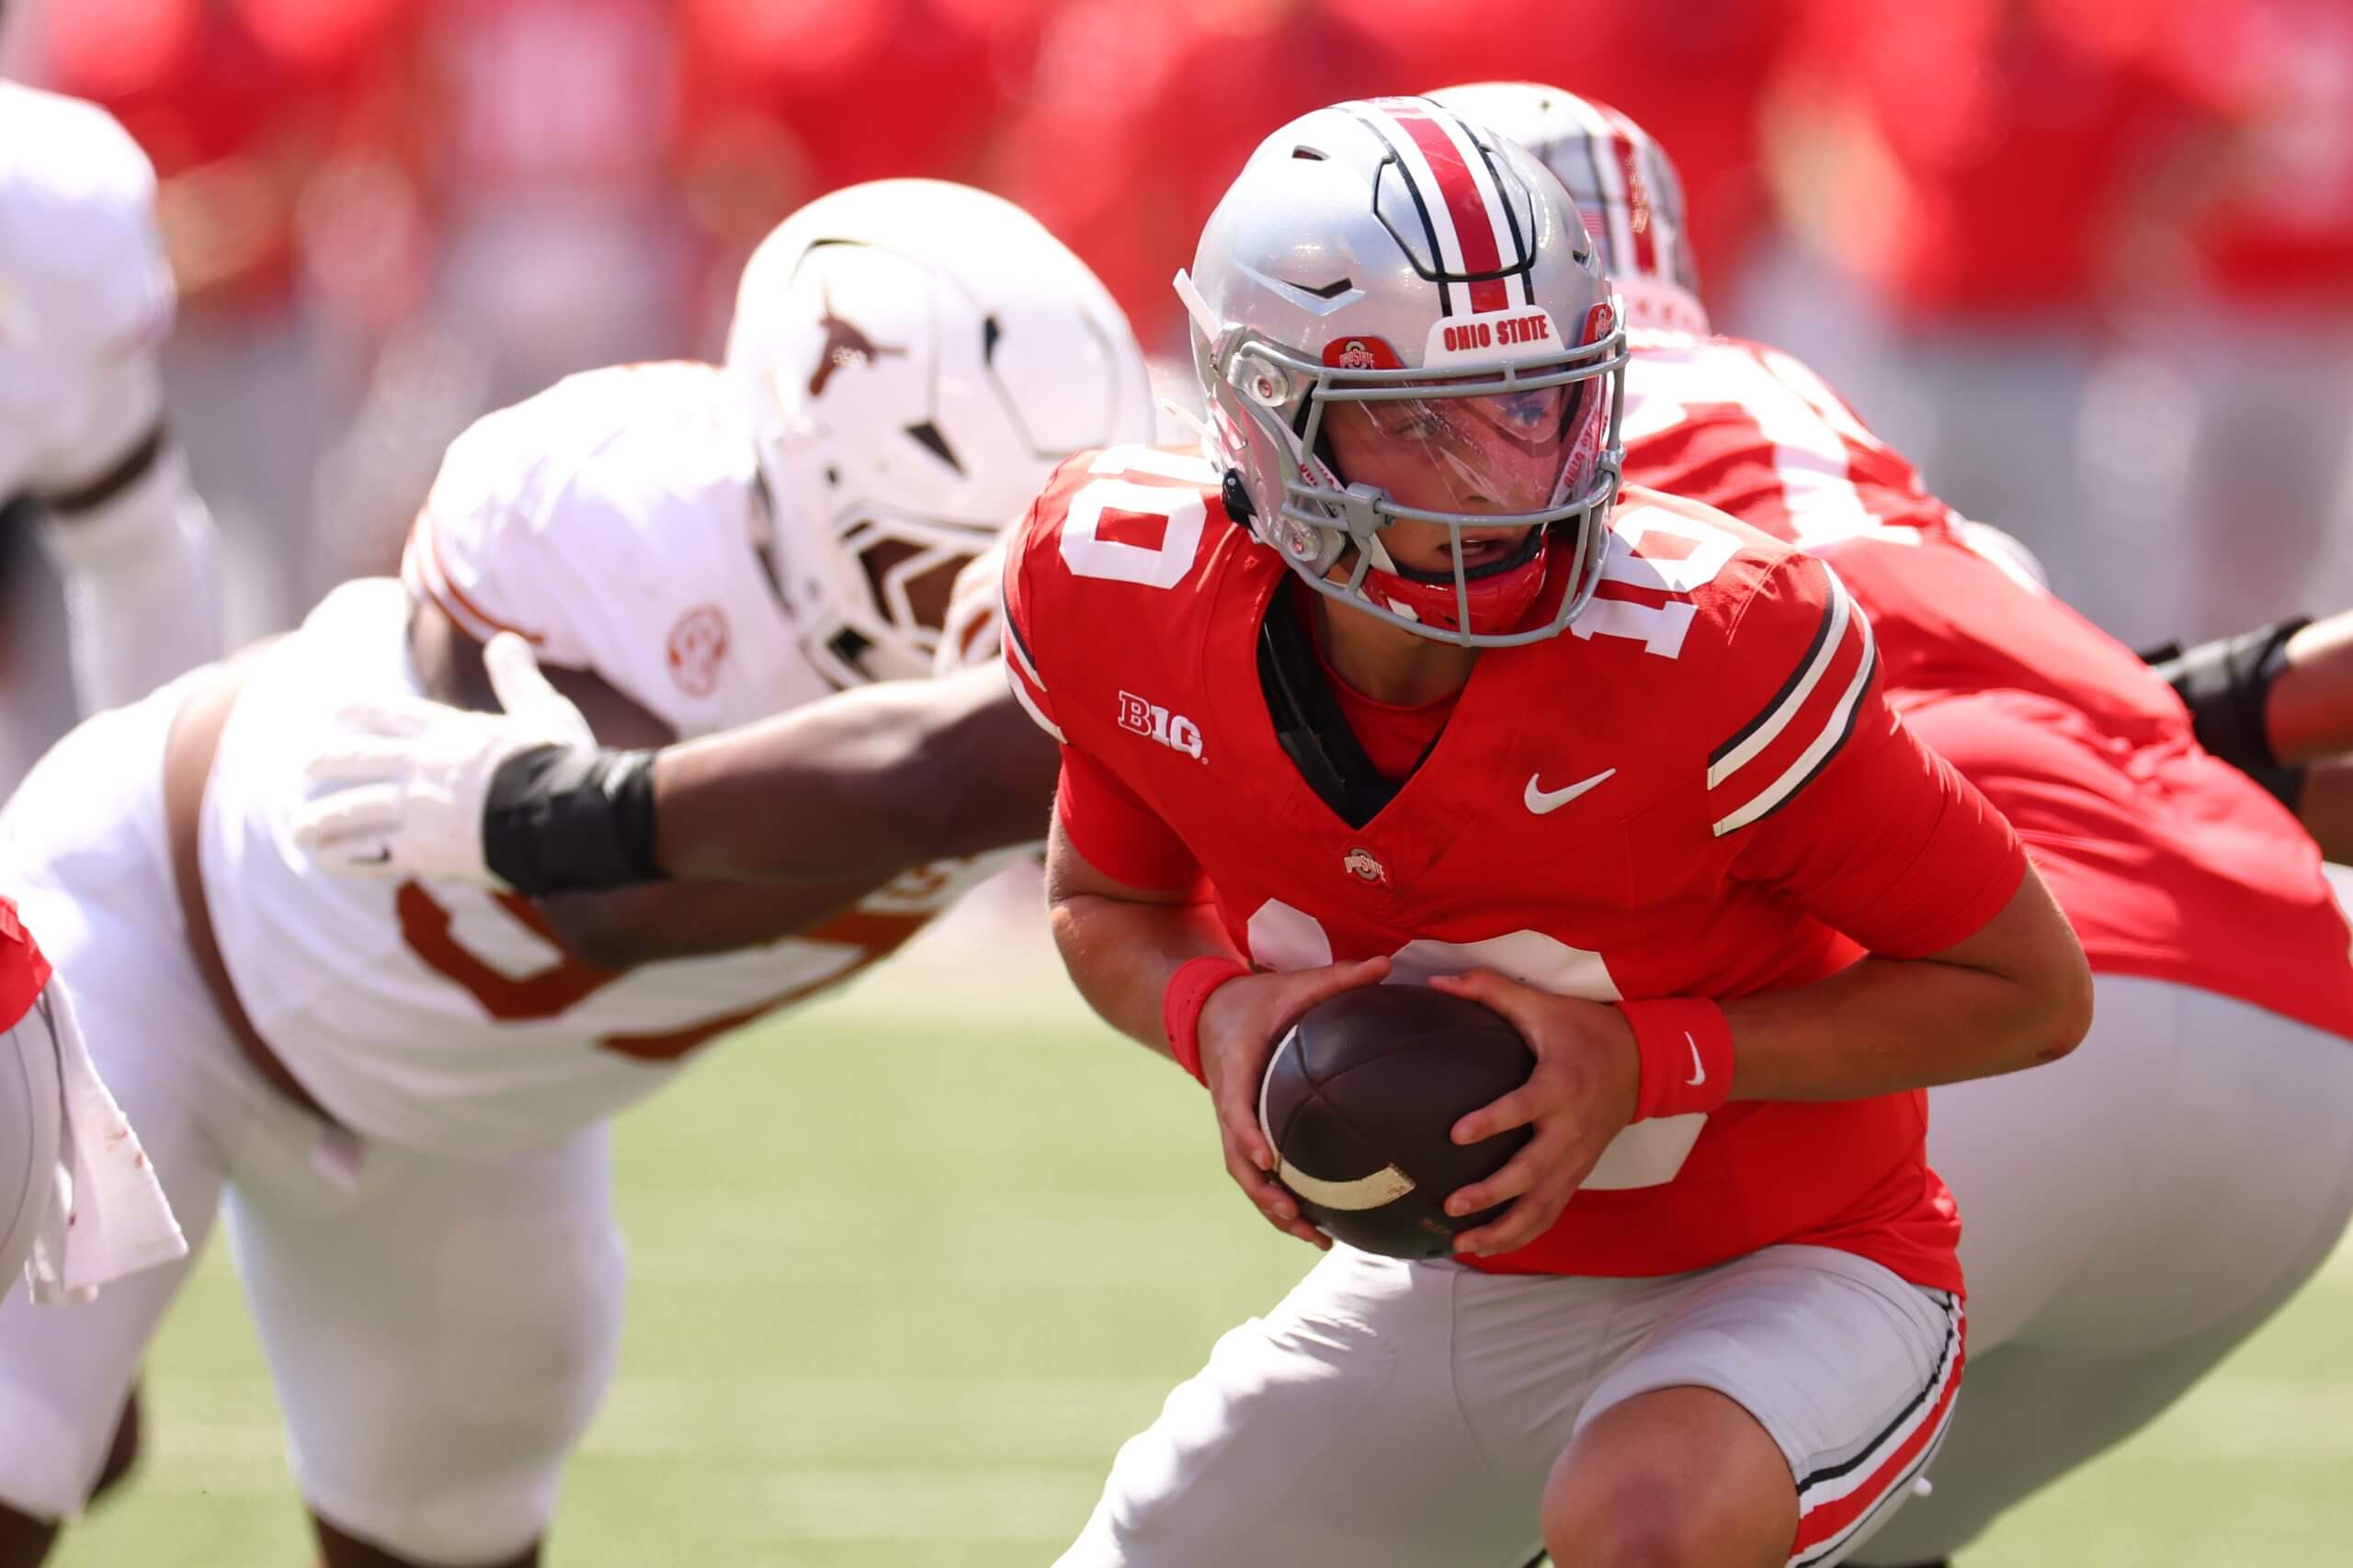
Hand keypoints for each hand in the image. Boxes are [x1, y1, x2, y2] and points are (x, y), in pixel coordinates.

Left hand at [292, 633, 593, 885]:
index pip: (390, 712)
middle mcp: (423, 767)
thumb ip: (517, 678)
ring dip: (321, 819)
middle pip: (358, 760)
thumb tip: (506, 639)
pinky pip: (371, 854)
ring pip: (352, 810)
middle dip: (327, 762)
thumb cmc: (563, 764)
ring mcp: (419, 810)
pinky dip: (343, 856)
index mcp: (451, 732)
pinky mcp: (425, 852)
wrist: (567, 815)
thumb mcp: (545, 711)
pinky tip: (323, 858)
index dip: (357, 709)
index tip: (332, 709)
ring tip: (299, 828)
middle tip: (304, 767)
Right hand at [1196, 956, 1390, 1248]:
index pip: (1235, 1108)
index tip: (1270, 1159)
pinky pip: (1256, 1174)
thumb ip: (1337, 977)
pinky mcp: (1243, 1135)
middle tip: (1295, 1216)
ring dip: (1273, 1209)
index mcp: (1237, 1068)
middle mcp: (1229, 1103)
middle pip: (1237, 1159)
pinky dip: (1278, 1202)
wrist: (1209, 1011)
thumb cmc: (1256, 999)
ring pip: (1246, 1176)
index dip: (1247, 1135)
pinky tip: (1314, 1226)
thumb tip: (1387, 965)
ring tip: (1312, 1236)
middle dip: (1264, 1192)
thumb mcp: (1291, 984)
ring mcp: (1233, 1124)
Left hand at [1427, 969, 1639, 1257]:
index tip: (1456, 1133)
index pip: (1524, 1108)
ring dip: (1504, 1230)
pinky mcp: (1578, 1174)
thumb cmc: (1584, 1031)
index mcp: (1560, 1085)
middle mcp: (1570, 1129)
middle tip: (1452, 1205)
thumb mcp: (1542, 1005)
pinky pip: (1551, 1213)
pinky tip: (1489, 1247)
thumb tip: (1437, 980)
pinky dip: (1522, 1234)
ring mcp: (1576, 1158)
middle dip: (1492, 1193)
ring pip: (1542, 1206)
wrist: (1643, 1063)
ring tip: (1463, 1245)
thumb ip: (1489, 991)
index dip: (1491, 1122)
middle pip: (1532, 1173)